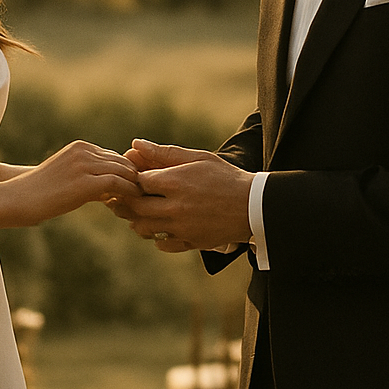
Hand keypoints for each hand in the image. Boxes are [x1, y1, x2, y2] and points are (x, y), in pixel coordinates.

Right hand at [5, 141, 140, 226]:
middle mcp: (84, 151)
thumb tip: (112, 192)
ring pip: (123, 171)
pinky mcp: (85, 182)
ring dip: (134, 186)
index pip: (114, 156)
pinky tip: (131, 203)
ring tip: (141, 201)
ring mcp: (84, 164)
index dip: (126, 173)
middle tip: (144, 195)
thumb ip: (90, 179)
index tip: (134, 188)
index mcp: (80, 146)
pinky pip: (118, 184)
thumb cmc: (40, 193)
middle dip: (134, 178)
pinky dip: (128, 193)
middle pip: (122, 162)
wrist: (17, 199)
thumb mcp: (67, 177)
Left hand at [114, 138, 251, 249]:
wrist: (254, 205)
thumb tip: (135, 144)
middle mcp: (174, 207)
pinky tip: (165, 226)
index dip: (137, 178)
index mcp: (175, 182)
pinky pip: (162, 244)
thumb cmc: (226, 176)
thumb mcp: (198, 158)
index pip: (138, 181)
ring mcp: (181, 227)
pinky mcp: (190, 242)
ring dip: (141, 219)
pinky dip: (158, 237)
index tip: (144, 177)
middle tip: (140, 195)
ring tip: (150, 211)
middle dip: (134, 200)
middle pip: (136, 206)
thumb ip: (165, 152)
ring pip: (144, 228)